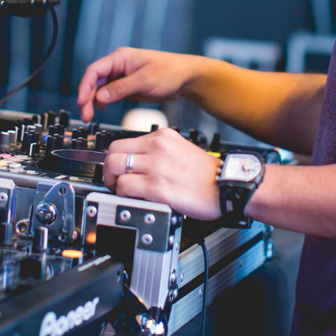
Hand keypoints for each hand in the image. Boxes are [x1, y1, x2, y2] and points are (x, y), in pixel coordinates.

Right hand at [77, 48, 203, 121]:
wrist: (187, 78)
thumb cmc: (170, 72)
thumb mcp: (145, 81)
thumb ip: (121, 88)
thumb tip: (100, 96)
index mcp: (120, 58)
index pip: (94, 71)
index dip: (84, 86)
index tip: (81, 101)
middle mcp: (118, 65)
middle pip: (94, 81)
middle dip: (87, 97)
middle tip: (85, 115)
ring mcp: (122, 75)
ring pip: (100, 88)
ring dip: (93, 101)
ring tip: (90, 116)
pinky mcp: (127, 85)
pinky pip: (109, 93)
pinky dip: (103, 101)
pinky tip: (102, 109)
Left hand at [102, 128, 221, 220]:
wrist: (227, 185)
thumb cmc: (206, 173)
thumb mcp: (180, 149)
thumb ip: (157, 151)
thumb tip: (135, 162)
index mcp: (163, 136)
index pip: (122, 142)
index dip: (114, 158)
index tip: (117, 169)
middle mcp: (157, 147)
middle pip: (113, 153)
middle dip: (108, 170)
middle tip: (114, 181)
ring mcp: (157, 167)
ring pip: (115, 168)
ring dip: (114, 183)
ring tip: (122, 192)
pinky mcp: (158, 187)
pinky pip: (125, 188)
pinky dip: (123, 195)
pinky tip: (134, 199)